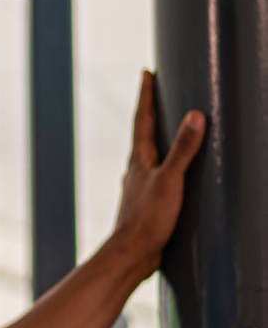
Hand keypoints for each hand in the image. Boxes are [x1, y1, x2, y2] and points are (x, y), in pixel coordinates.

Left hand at [111, 70, 205, 281]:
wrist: (131, 255)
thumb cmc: (147, 218)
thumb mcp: (170, 180)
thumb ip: (184, 150)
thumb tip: (195, 115)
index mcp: (139, 160)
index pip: (143, 119)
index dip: (146, 95)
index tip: (146, 73)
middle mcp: (136, 170)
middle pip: (144, 134)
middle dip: (152, 113)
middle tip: (156, 92)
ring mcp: (140, 187)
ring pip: (150, 156)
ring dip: (159, 140)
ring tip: (169, 129)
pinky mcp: (148, 204)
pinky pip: (159, 176)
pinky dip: (167, 166)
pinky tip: (173, 175)